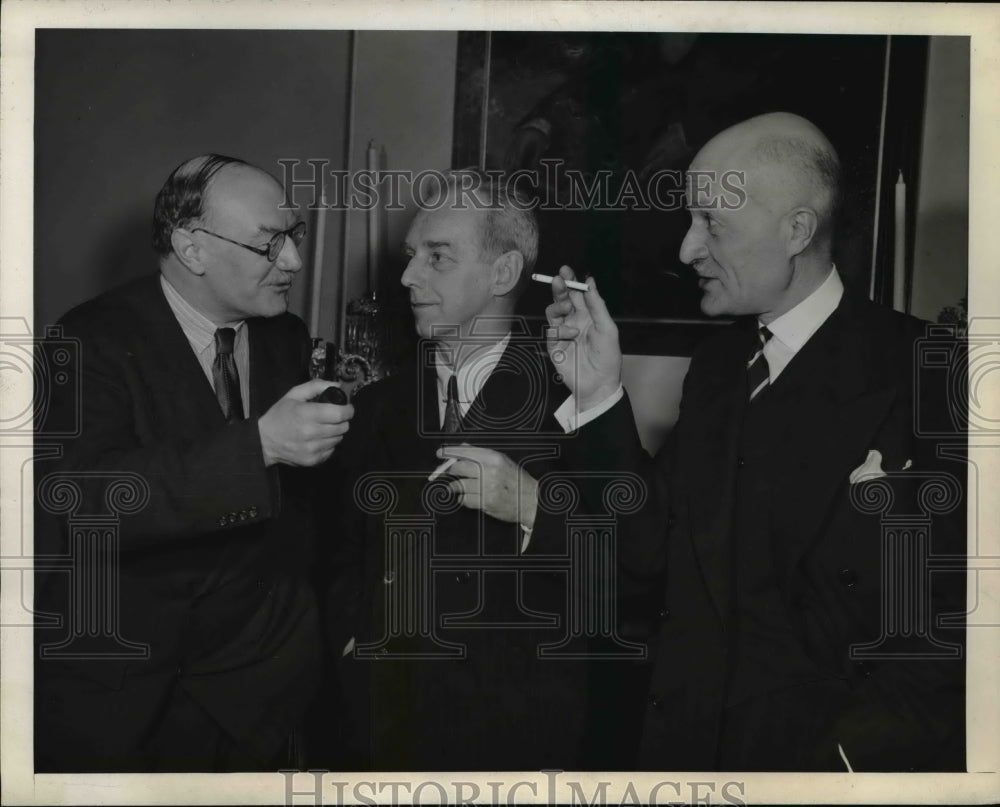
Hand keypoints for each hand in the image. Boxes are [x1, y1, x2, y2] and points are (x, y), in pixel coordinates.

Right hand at [258, 380, 353, 466]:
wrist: (264, 441)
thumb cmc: (279, 416)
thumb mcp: (293, 394)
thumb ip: (315, 386)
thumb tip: (336, 385)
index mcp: (306, 414)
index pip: (339, 414)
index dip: (348, 410)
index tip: (347, 408)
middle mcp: (310, 433)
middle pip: (342, 427)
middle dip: (342, 420)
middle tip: (334, 417)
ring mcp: (312, 449)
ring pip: (338, 439)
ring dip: (335, 432)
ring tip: (324, 428)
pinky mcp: (312, 460)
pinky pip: (331, 450)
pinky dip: (329, 444)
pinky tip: (318, 439)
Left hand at [435, 444, 537, 528]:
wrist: (531, 500)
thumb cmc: (517, 480)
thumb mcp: (503, 461)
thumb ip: (482, 454)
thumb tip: (462, 447)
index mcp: (493, 458)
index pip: (465, 452)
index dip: (449, 452)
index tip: (440, 453)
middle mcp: (489, 471)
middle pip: (458, 468)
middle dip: (450, 470)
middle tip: (448, 472)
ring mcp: (487, 488)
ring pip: (459, 485)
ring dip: (456, 486)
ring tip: (458, 486)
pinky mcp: (485, 503)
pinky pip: (464, 500)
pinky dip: (463, 498)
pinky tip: (468, 496)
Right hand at [544, 265, 621, 409]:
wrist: (598, 384)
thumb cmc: (607, 358)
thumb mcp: (607, 328)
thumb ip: (597, 305)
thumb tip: (590, 282)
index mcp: (589, 315)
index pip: (578, 294)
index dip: (572, 281)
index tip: (566, 270)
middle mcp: (575, 321)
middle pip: (563, 299)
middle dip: (560, 287)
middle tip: (558, 279)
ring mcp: (563, 333)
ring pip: (553, 312)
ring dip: (558, 306)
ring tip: (566, 308)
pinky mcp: (555, 345)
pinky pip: (552, 331)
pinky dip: (561, 330)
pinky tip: (571, 335)